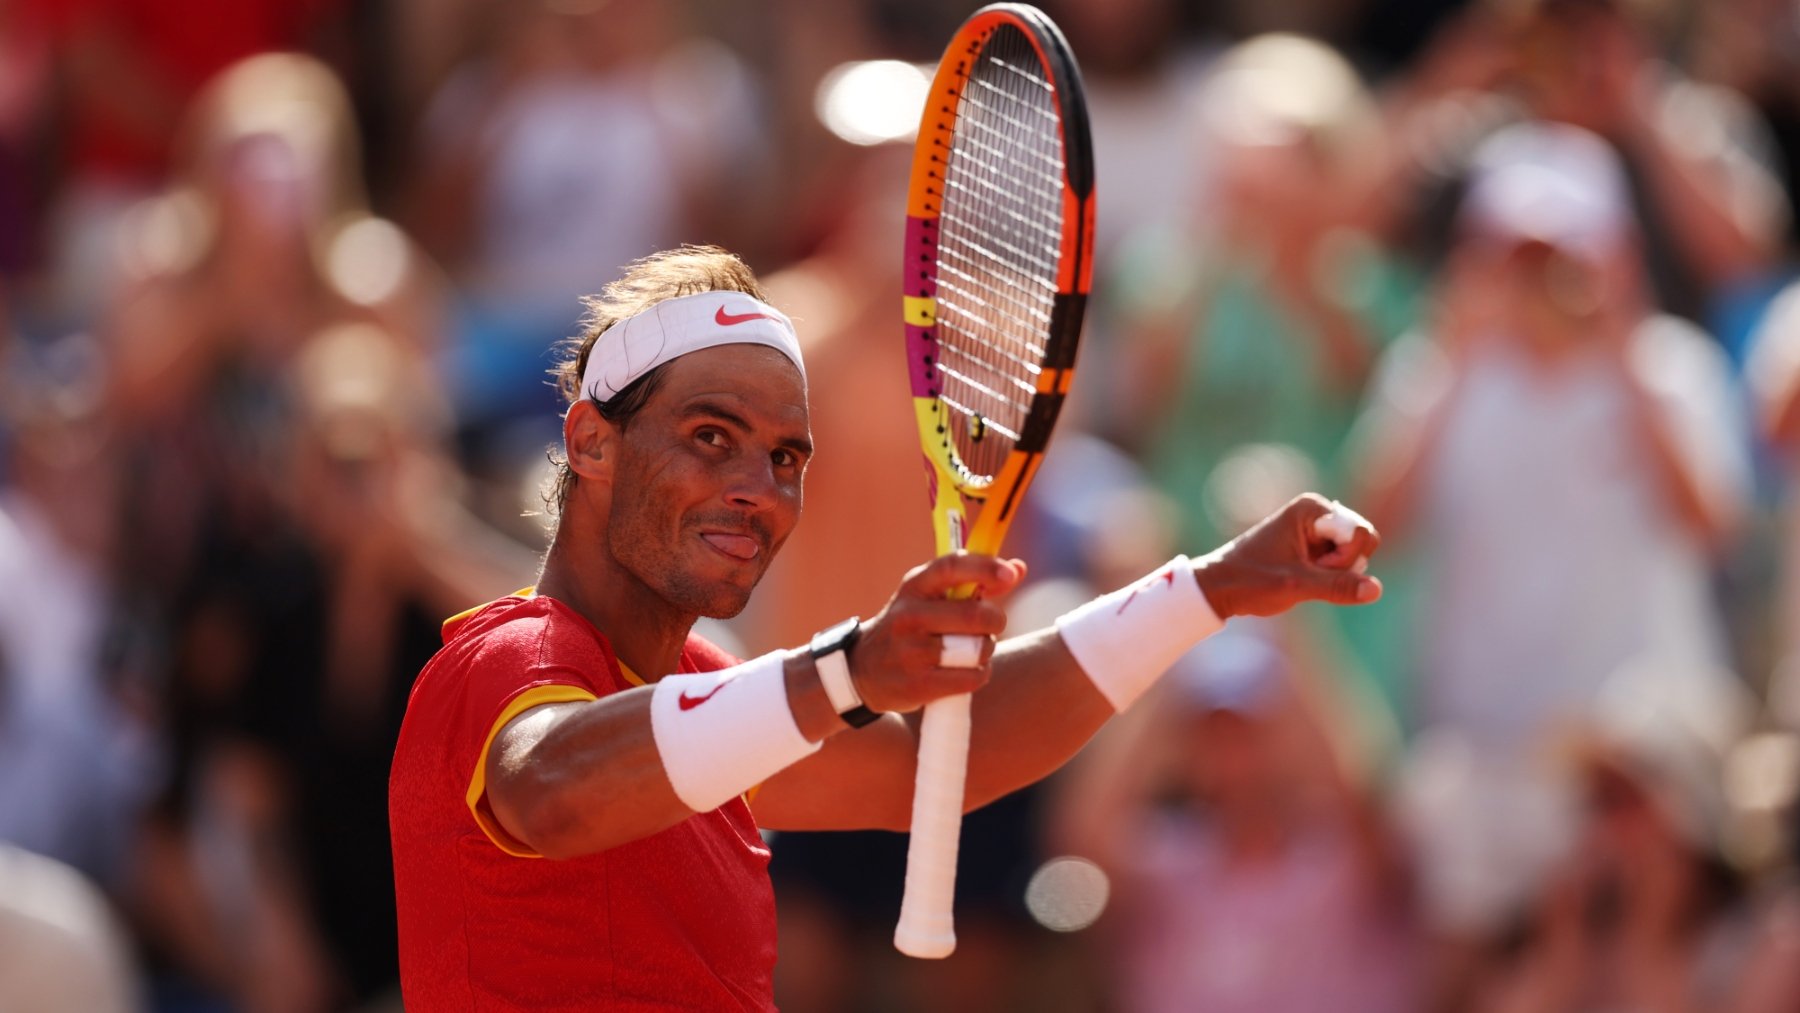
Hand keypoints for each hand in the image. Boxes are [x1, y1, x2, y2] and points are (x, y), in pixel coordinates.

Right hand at [848, 553, 1024, 713]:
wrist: (862, 671)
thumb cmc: (910, 628)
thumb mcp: (929, 598)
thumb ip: (974, 582)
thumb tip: (1019, 568)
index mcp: (914, 586)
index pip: (952, 566)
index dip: (986, 568)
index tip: (1011, 574)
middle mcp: (909, 615)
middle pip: (974, 615)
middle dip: (995, 621)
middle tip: (991, 626)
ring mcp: (911, 652)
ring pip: (976, 649)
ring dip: (985, 651)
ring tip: (972, 651)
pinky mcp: (918, 684)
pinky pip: (971, 677)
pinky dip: (979, 675)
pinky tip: (966, 672)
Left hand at [1194, 493, 1381, 616]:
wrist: (1218, 587)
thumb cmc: (1250, 581)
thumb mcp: (1296, 586)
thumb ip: (1338, 587)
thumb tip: (1376, 590)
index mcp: (1312, 508)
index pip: (1361, 533)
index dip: (1343, 559)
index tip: (1310, 566)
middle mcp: (1318, 512)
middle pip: (1363, 542)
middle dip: (1343, 566)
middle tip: (1306, 573)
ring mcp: (1318, 529)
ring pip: (1355, 556)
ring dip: (1335, 574)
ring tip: (1301, 576)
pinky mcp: (1316, 546)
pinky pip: (1343, 564)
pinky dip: (1330, 576)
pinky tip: (1303, 578)